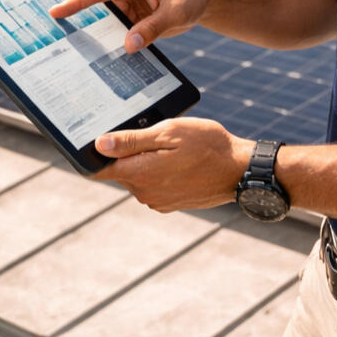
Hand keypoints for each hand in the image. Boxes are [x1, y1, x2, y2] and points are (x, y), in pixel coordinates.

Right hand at [49, 0, 215, 51]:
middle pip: (96, 4)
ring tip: (74, 48)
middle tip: (56, 34)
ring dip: (95, 31)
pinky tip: (101, 53)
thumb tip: (128, 45)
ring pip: (104, 18)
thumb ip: (152, 28)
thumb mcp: (176, 13)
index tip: (56, 11)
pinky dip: (109, 38)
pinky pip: (115, 27)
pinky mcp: (131, 14)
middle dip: (77, 17)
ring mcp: (127, 1)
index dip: (77, 1)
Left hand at [94, 117, 251, 211]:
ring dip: (146, 162)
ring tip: (171, 148)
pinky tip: (178, 161)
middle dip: (129, 152)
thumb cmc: (207, 146)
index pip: (100, 167)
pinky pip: (153, 185)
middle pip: (120, 170)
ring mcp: (157, 201)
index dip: (98, 152)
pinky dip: (159, 172)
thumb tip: (99, 145)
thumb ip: (131, 141)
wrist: (239, 170)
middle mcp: (144, 192)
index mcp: (140, 173)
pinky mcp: (169, 204)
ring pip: (137, 176)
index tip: (105, 137)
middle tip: (153, 134)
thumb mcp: (169, 132)